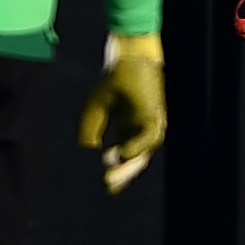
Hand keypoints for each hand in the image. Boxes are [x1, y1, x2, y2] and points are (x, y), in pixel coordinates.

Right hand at [79, 32, 166, 192]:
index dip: (118, 172)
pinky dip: (136, 147)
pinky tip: (120, 154)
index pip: (126, 157)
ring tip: (110, 176)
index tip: (107, 187)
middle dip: (123, 174)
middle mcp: (141, 129)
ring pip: (144, 152)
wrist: (128, 57)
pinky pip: (149, 136)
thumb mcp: (95, 109)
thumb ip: (90, 131)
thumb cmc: (114, 80)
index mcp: (128, 129)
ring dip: (129, 166)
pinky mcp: (154, 114)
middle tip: (107, 186)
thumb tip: (90, 153)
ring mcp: (150, 122)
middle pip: (136, 160)